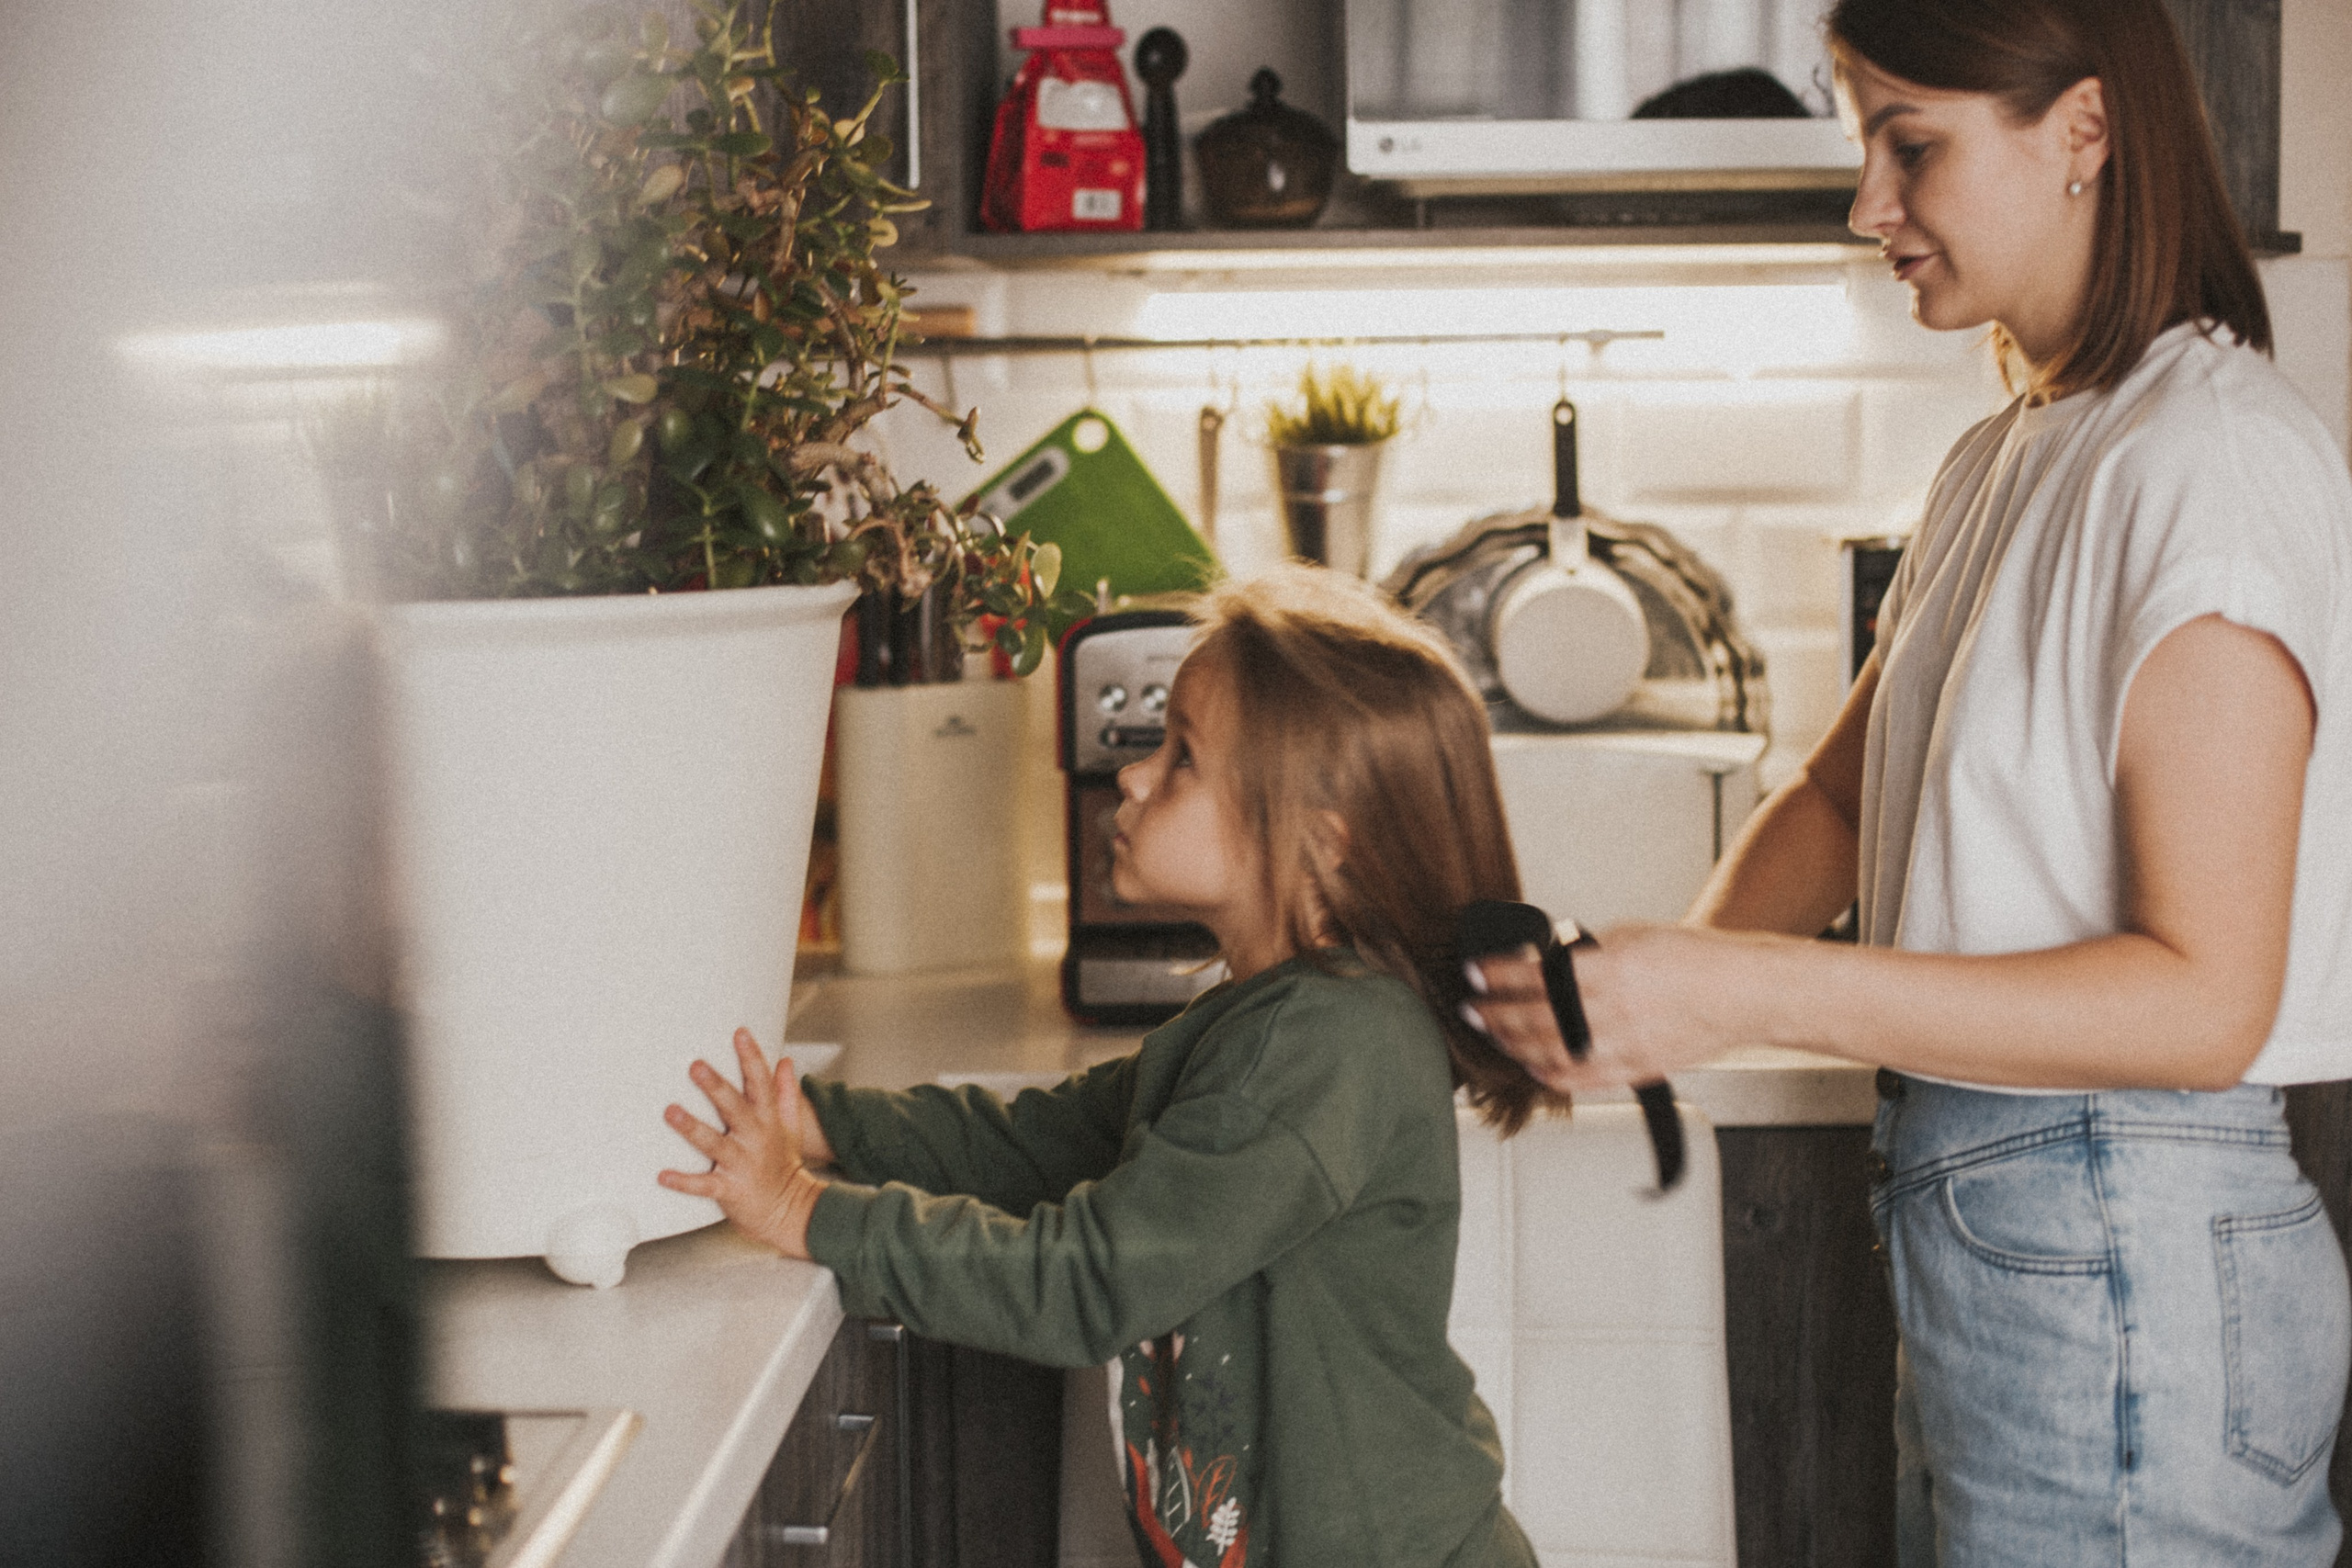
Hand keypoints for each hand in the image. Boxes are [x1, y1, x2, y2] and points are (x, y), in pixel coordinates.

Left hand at [659, 1026, 827, 1258]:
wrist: (789, 1210)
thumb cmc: (784, 1164)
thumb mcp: (791, 1126)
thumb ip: (787, 1093)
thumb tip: (785, 1061)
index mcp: (768, 1120)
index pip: (761, 1083)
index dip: (751, 1057)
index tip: (739, 1033)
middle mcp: (755, 1139)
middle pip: (735, 1108)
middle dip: (716, 1087)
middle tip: (695, 1066)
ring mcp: (742, 1164)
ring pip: (714, 1143)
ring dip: (692, 1128)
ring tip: (671, 1111)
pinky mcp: (730, 1190)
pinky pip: (704, 1185)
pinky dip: (684, 1181)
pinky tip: (663, 1175)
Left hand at [1463, 923, 1754, 1091]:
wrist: (1742, 992)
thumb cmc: (1695, 959)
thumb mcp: (1632, 935)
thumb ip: (1586, 953)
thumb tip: (1546, 962)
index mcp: (1612, 970)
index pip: (1537, 975)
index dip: (1498, 974)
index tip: (1476, 972)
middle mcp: (1615, 1011)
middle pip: (1536, 1018)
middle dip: (1495, 1013)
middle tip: (1472, 1006)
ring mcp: (1625, 1045)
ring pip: (1552, 1053)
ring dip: (1514, 1044)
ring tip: (1493, 1033)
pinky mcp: (1637, 1068)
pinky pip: (1582, 1079)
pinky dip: (1551, 1075)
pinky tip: (1532, 1066)